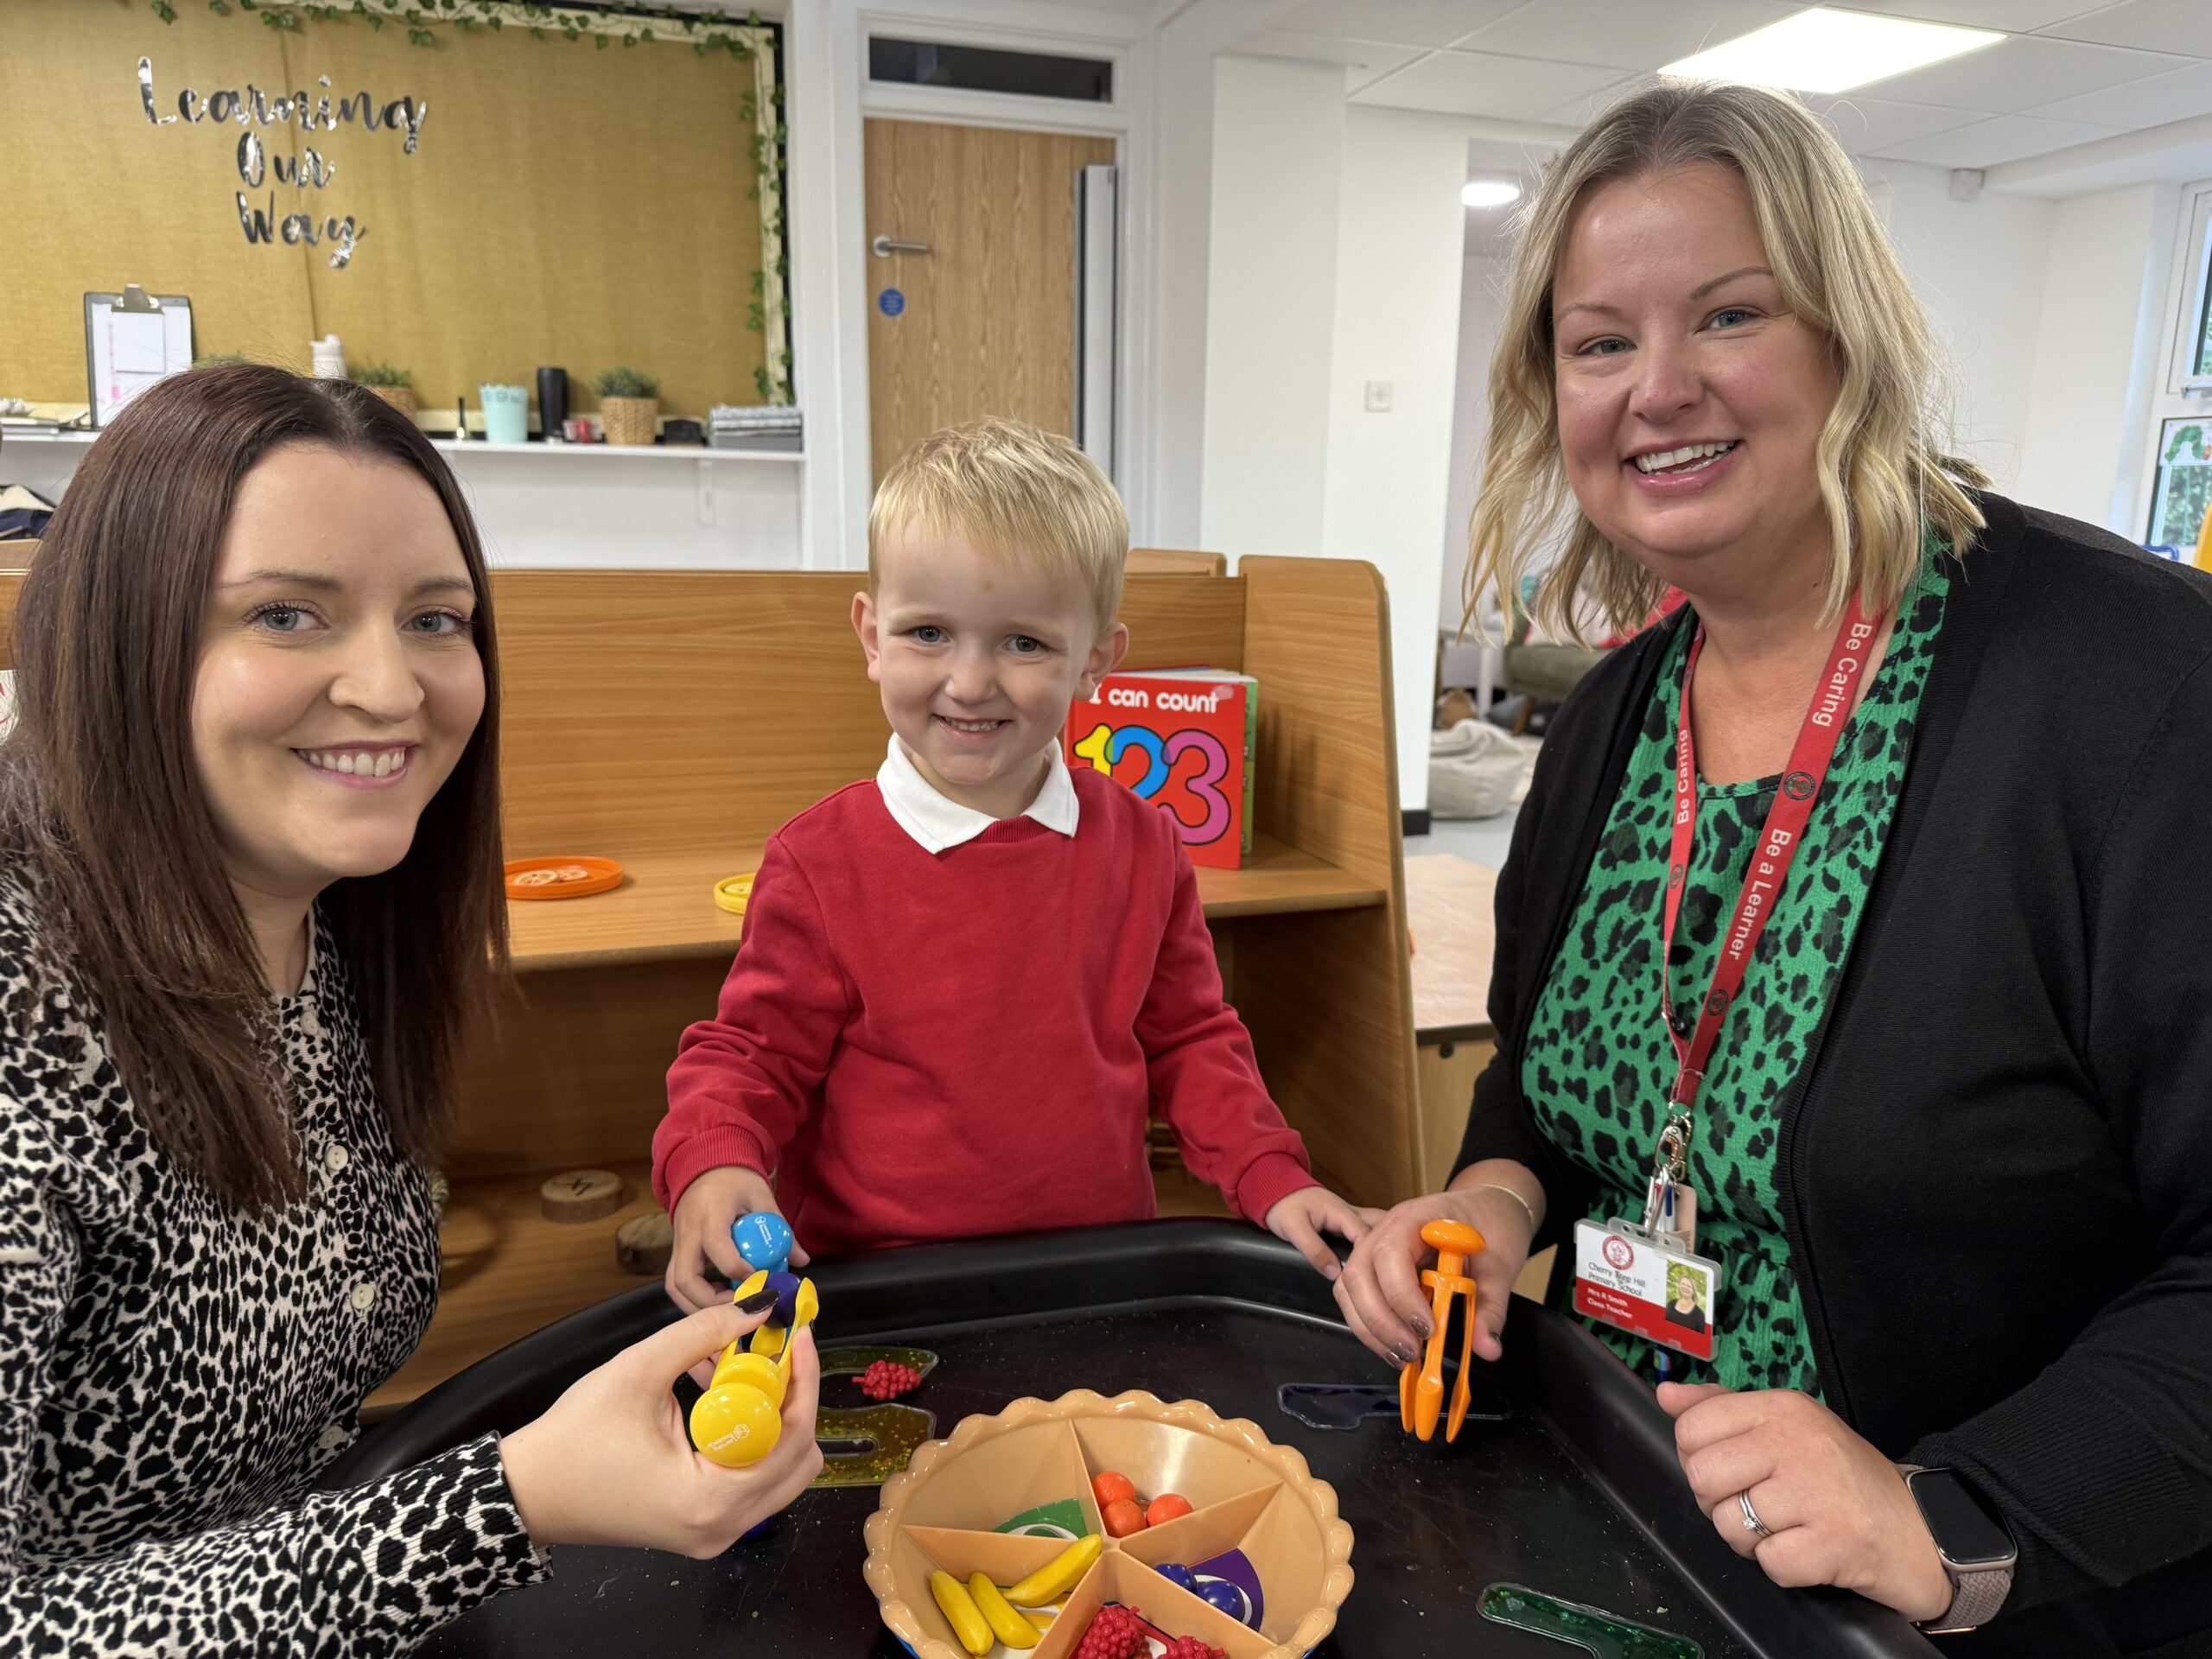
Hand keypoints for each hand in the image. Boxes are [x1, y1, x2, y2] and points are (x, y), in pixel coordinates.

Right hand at [499, 1302, 824, 1556]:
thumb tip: (760, 1308)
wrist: (529, 1492)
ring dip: (772, 1418)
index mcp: (710, 1500)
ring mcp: (715, 1534)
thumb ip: (705, 1333)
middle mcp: (722, 1528)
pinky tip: (723, 1396)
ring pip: (781, 1472)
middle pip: (799, 1461)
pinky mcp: (704, 1527)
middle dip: (792, 1400)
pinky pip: (752, 1480)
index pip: (791, 1439)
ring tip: (744, 1370)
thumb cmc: (574, 1437)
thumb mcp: (639, 1370)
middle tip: (773, 1353)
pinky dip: (751, 1438)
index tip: (798, 1335)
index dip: (802, 1380)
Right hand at [668, 1165, 808, 1313]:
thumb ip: (781, 1229)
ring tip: (729, 1308)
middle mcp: (688, 1232)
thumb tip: (801, 1260)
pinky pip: (677, 1280)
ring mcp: (678, 1243)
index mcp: (710, 1214)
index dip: (740, 1271)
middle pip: (685, 1279)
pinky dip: (694, 1297)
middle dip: (711, 1302)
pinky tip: (719, 1296)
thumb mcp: (762, 1196)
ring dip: (698, 1305)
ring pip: (675, 1285)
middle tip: (740, 1307)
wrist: (704, 1163)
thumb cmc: (734, 1178)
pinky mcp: (677, 1250)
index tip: (761, 1280)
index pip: (718, 1248)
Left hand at [1264, 1185, 1385, 1280]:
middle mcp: (1351, 1213)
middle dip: (1391, 1246)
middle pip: (1382, 1227)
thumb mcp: (1294, 1229)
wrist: (1278, 1190)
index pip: (1366, 1235)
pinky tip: (1380, 1261)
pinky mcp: (1348, 1223)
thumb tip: (1335, 1273)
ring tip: (1393, 1268)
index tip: (1372, 1277)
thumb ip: (1314, 1250)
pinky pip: (1368, 1233)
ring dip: (1386, 1245)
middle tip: (1396, 1271)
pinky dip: (1376, 1245)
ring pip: (1378, 1229)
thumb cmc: (1284, 1205)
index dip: (1371, 1256)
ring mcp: (1352, 1217)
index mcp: (1340, 1211)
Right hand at [1334, 1179, 1535, 1368]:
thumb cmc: (1490, 1224)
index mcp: (1416, 1218)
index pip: (1390, 1254)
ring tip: (1403, 1356)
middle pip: (1359, 1274)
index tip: (1427, 1329)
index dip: (1402, 1295)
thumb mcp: (1500, 1264)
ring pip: (1350, 1290)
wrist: (1487, 1208)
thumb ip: (1491, 1305)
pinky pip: (1357, 1298)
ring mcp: (1376, 1248)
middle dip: (1380, 1320)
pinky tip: (1395, 1346)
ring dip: (1371, 1329)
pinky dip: (1371, 1328)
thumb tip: (1486, 1346)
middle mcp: (1386, 1230)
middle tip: (1412, 1351)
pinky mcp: (1377, 1269)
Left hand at [1660, 1383, 1951, 1622]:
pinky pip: (1769, 1563)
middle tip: (1761, 1507)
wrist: (1924, 1530)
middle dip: (1720, 1503)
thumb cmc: (1846, 1482)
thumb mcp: (1789, 1430)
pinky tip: (1810, 1551)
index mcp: (1783, 1408)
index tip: (1734, 1471)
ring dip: (1752, 1541)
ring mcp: (1817, 1491)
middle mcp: (1798, 1441)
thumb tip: (1667, 1395)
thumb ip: (1724, 1410)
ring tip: (1789, 1530)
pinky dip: (1784, 1568)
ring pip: (1729, 1524)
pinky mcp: (1834, 1542)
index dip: (1700, 1460)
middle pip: (1703, 1477)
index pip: (1692, 1427)